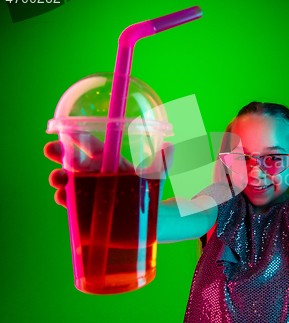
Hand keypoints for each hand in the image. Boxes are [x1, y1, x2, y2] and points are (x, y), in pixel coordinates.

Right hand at [44, 138, 173, 207]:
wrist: (151, 223)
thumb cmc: (149, 195)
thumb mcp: (156, 177)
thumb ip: (162, 162)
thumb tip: (170, 146)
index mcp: (110, 163)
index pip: (92, 147)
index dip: (79, 138)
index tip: (67, 131)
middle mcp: (96, 177)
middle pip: (75, 163)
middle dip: (61, 155)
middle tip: (51, 150)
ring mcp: (90, 194)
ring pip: (70, 184)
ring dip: (61, 180)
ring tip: (58, 179)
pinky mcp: (87, 213)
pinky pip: (73, 206)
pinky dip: (66, 201)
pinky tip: (63, 198)